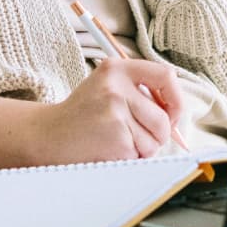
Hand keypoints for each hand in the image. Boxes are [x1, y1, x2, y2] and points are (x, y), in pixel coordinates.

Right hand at [38, 58, 184, 162]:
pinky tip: (110, 149)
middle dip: (158, 135)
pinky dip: (130, 158)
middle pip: (163, 118)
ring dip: (142, 149)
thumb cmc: (83, 114)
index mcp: (117, 69)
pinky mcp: (116, 137)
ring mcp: (115, 112)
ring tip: (118, 141)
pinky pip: (140, 154)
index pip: (165, 76)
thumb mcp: (107, 87)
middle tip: (137, 135)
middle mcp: (117, 87)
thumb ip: (139, 91)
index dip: (176, 98)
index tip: (172, 113)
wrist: (49, 135)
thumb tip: (177, 113)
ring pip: (155, 140)